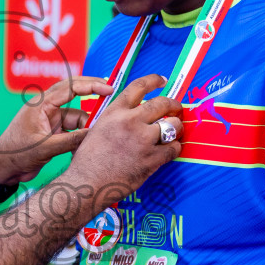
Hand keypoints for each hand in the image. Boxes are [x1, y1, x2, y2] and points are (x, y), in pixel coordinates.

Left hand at [0, 76, 112, 184]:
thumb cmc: (16, 153)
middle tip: (112, 92)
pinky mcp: (54, 132)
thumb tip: (94, 133)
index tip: (108, 87)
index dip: (90, 85)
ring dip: (87, 125)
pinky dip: (81, 136)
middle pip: (74, 93)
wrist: (3, 168)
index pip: (69, 87)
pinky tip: (84, 147)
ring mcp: (51, 120)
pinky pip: (74, 129)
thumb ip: (70, 140)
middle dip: (93, 93)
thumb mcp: (45, 147)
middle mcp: (47, 108)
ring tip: (95, 137)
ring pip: (77, 116)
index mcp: (41, 104)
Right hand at [68, 74, 181, 198]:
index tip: (162, 80)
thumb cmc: (88, 161)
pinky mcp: (151, 159)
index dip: (154, 80)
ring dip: (177, 128)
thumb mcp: (97, 129)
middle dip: (174, 105)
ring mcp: (143, 140)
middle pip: (162, 103)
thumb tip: (132, 115)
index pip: (139, 87)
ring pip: (173, 125)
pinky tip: (170, 150)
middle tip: (176, 109)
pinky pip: (174, 148)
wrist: (87, 184)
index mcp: (115, 112)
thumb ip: (116, 119)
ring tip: (174, 132)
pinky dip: (174, 148)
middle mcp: (130, 122)